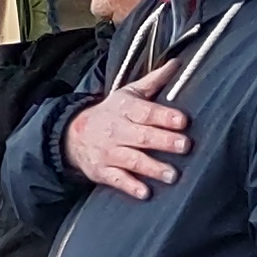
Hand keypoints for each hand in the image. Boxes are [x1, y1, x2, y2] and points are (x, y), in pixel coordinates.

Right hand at [64, 69, 188, 199]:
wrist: (72, 135)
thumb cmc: (111, 113)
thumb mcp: (128, 94)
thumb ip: (154, 81)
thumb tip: (177, 64)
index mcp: (124, 109)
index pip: (145, 112)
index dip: (164, 116)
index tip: (183, 121)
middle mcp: (116, 130)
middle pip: (142, 136)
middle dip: (163, 140)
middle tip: (185, 145)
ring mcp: (108, 152)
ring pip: (132, 159)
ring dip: (152, 167)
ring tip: (172, 175)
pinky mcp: (102, 171)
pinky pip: (117, 179)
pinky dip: (130, 186)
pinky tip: (145, 192)